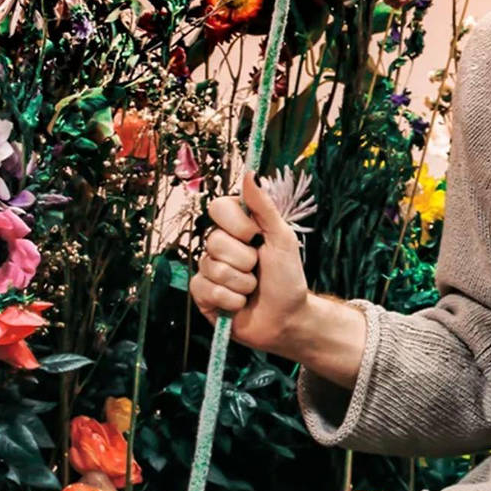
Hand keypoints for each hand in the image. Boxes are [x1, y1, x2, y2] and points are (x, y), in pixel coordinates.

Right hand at [191, 176, 311, 355]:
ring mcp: (208, 269)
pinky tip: (240, 304)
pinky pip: (206, 289)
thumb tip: (249, 173)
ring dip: (242, 283)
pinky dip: (231, 299)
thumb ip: (263, 206)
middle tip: (258, 268)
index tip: (256, 235)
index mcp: (237, 227)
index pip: (217, 208)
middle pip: (214, 240)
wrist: (287, 318)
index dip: (237, 224)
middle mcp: (218, 245)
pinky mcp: (202, 294)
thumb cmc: (287, 277)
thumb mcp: (281, 238)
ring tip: (252, 288)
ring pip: (213, 268)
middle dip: (245, 260)